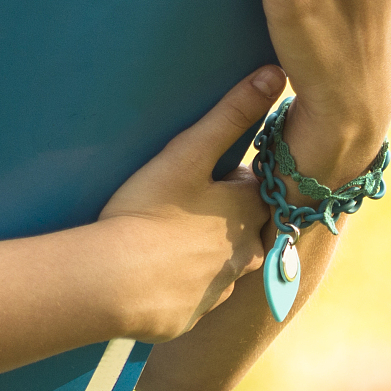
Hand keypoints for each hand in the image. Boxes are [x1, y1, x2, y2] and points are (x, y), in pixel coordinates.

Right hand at [96, 66, 282, 342]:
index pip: (254, 189)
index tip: (200, 175)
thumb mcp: (190, 152)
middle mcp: (247, 257)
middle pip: (240, 228)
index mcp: (250, 213)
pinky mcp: (190, 318)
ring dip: (198, 253)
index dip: (228, 179)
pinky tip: (147, 274)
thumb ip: (234, 112)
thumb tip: (279, 73)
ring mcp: (220, 291)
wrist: (110, 283)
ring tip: (159, 241)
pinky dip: (176, 284)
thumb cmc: (148, 210)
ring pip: (219, 265)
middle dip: (217, 218)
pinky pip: (191, 296)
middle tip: (176, 207)